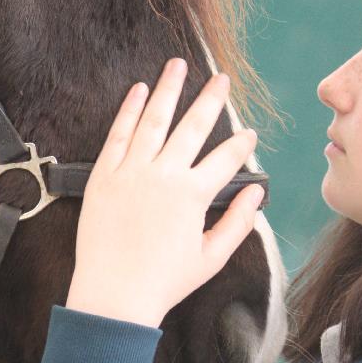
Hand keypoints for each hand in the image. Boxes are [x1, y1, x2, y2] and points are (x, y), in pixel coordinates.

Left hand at [64, 58, 263, 327]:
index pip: (226, 158)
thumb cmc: (164, 282)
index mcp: (193, 195)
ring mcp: (131, 172)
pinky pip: (118, 134)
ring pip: (154, 120)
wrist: (113, 297)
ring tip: (178, 65)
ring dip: (168, 89)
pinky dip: (129, 109)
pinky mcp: (104, 175)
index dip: (242, 144)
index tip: (249, 134)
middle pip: (193, 126)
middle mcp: (164, 175)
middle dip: (210, 99)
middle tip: (222, 79)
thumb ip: (238, 222)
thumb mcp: (211, 258)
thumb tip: (257, 193)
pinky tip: (139, 90)